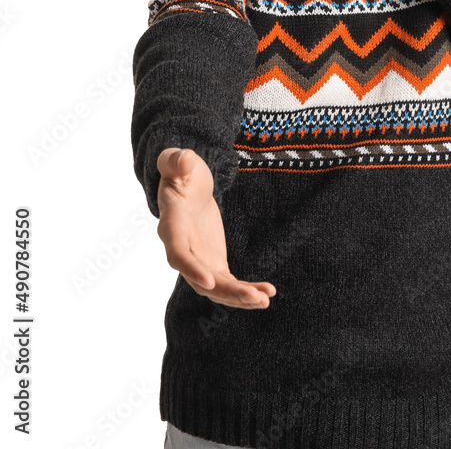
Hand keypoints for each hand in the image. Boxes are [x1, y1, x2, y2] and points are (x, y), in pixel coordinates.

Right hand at [156, 148, 275, 309]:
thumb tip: (186, 160)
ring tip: (265, 300)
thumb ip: (178, 161)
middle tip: (254, 298)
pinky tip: (267, 293)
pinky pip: (229, 283)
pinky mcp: (213, 263)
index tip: (210, 281)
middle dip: (227, 292)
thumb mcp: (178, 161)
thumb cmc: (181, 172)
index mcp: (172, 226)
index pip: (178, 253)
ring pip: (217, 288)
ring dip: (240, 297)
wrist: (188, 187)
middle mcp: (182, 250)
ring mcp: (198, 260)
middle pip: (201, 279)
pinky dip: (247, 290)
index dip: (191, 269)